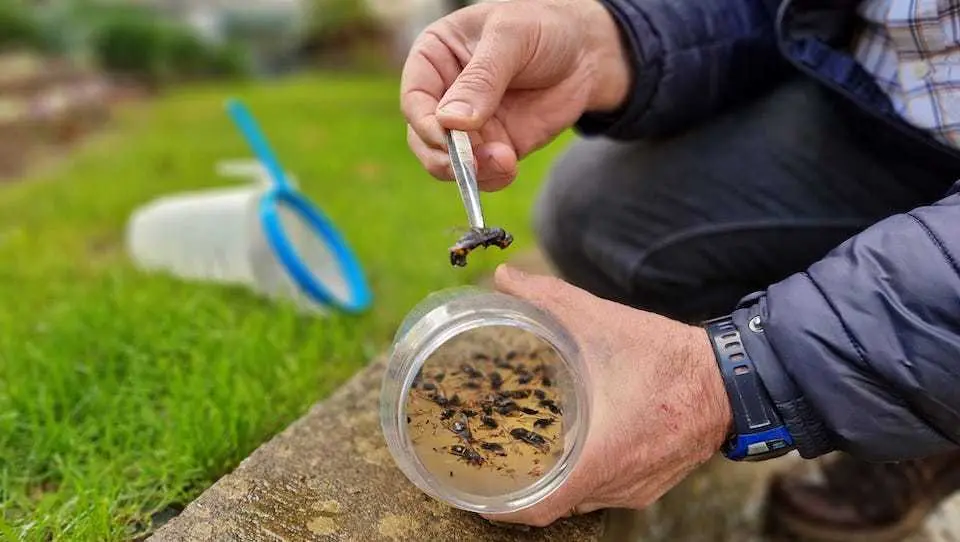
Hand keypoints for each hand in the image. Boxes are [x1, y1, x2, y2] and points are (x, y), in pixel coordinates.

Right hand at [401, 0, 630, 190]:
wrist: (586, 50)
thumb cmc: (543, 27)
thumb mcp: (511, 38)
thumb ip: (482, 78)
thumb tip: (451, 121)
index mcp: (435, 58)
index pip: (415, 98)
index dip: (424, 122)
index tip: (444, 137)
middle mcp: (445, 95)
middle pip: (424, 137)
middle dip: (445, 156)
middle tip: (470, 164)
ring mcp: (468, 125)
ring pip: (450, 162)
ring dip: (471, 171)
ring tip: (504, 160)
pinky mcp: (494, 146)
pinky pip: (481, 173)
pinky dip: (491, 178)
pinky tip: (509, 168)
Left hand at [484, 265, 732, 526]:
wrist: (732, 380)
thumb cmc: (668, 358)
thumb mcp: (603, 321)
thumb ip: (549, 298)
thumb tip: (504, 277)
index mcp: (604, 454)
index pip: (543, 507)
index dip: (504, 508)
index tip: (477, 494)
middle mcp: (619, 482)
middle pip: (557, 507)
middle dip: (521, 493)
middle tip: (489, 469)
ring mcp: (637, 489)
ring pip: (582, 503)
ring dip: (553, 487)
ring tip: (520, 461)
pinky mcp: (651, 484)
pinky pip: (606, 493)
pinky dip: (582, 481)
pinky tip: (567, 456)